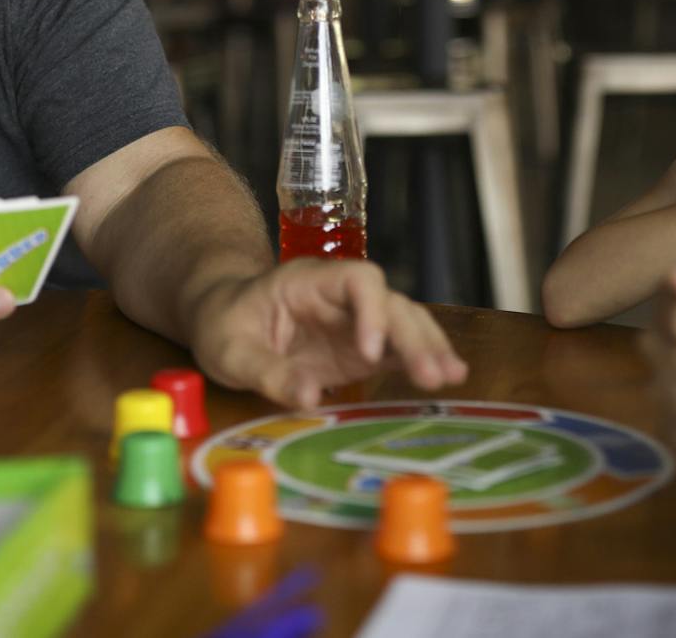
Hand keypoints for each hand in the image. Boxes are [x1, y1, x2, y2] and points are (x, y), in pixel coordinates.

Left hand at [189, 260, 469, 408]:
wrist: (224, 318)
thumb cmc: (224, 325)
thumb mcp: (231, 352)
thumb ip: (268, 372)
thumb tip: (309, 396)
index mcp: (310, 282)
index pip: (357, 280)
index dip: (371, 310)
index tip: (368, 352)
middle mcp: (341, 297)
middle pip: (390, 304)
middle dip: (413, 337)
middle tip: (431, 375)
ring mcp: (355, 321)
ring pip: (403, 322)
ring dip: (428, 347)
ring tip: (452, 376)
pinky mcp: (361, 348)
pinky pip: (398, 348)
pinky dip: (422, 359)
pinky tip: (448, 376)